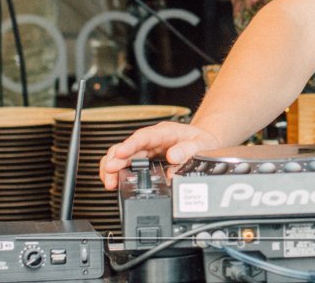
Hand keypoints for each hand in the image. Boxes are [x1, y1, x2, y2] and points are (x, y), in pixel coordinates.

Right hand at [98, 121, 222, 189]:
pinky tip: (113, 181)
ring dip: (113, 167)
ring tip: (110, 182)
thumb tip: (173, 158)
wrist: (205, 145)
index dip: (131, 145)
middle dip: (116, 159)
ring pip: (122, 154)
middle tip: (110, 173)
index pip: (144, 136)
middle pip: (128, 146)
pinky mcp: (144, 159)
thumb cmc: (202, 143)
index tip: (120, 153)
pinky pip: (126, 163)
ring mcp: (147, 149)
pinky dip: (117, 172)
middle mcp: (153, 139)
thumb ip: (189, 149)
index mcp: (165, 132)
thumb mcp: (202, 145)